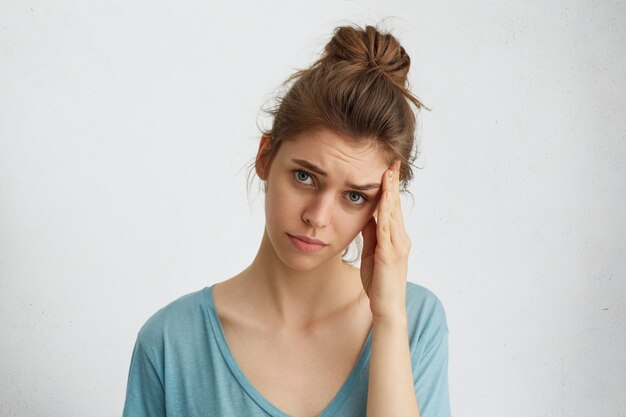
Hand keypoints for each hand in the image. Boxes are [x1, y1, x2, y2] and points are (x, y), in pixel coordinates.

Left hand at [359, 160, 410, 321]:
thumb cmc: (379, 282)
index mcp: (396, 237)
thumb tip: (367, 215)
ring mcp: (398, 246)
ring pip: (394, 213)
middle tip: (392, 161)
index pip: (393, 207)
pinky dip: (386, 213)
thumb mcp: (371, 252)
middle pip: (396, 205)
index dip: (390, 187)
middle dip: (393, 183)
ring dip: (390, 192)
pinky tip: (384, 200)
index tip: (388, 168)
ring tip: (388, 172)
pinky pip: (388, 229)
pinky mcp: (391, 254)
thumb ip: (371, 234)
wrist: (387, 306)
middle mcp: (401, 238)